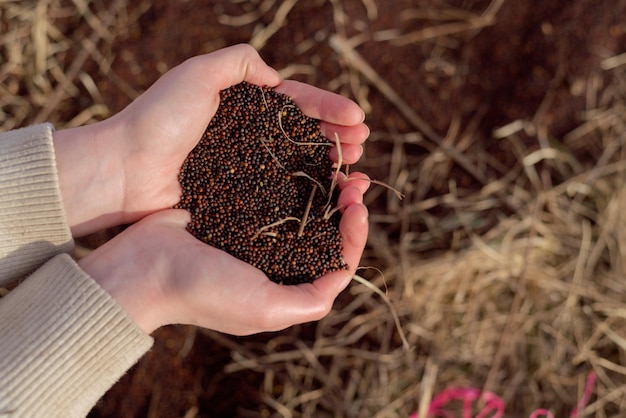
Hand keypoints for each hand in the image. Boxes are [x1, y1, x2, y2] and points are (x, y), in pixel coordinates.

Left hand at [53, 44, 368, 236]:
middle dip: (336, 136)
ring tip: (355, 168)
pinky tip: (328, 195)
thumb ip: (239, 62)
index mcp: (243, 105)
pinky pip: (280, 192)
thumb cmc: (159, 120)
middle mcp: (248, 136)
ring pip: (297, 164)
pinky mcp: (239, 197)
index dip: (329, 108)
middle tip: (362, 143)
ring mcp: (245, 168)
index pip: (296, 102)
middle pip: (303, 133)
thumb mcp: (198, 74)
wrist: (124, 170)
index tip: (357, 117)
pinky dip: (306, 193)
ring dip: (329, 165)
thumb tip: (277, 78)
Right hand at [78, 172, 369, 334]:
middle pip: (323, 232)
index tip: (359, 205)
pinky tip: (300, 158)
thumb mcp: (265, 308)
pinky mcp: (232, 212)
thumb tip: (345, 275)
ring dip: (323, 187)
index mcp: (284, 286)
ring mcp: (251, 235)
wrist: (141, 269)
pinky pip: (272, 192)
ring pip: (301, 209)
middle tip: (355, 179)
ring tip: (337, 164)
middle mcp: (272, 262)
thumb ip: (310, 300)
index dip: (354, 234)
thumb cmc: (203, 290)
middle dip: (343, 206)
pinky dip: (291, 177)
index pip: (336, 261)